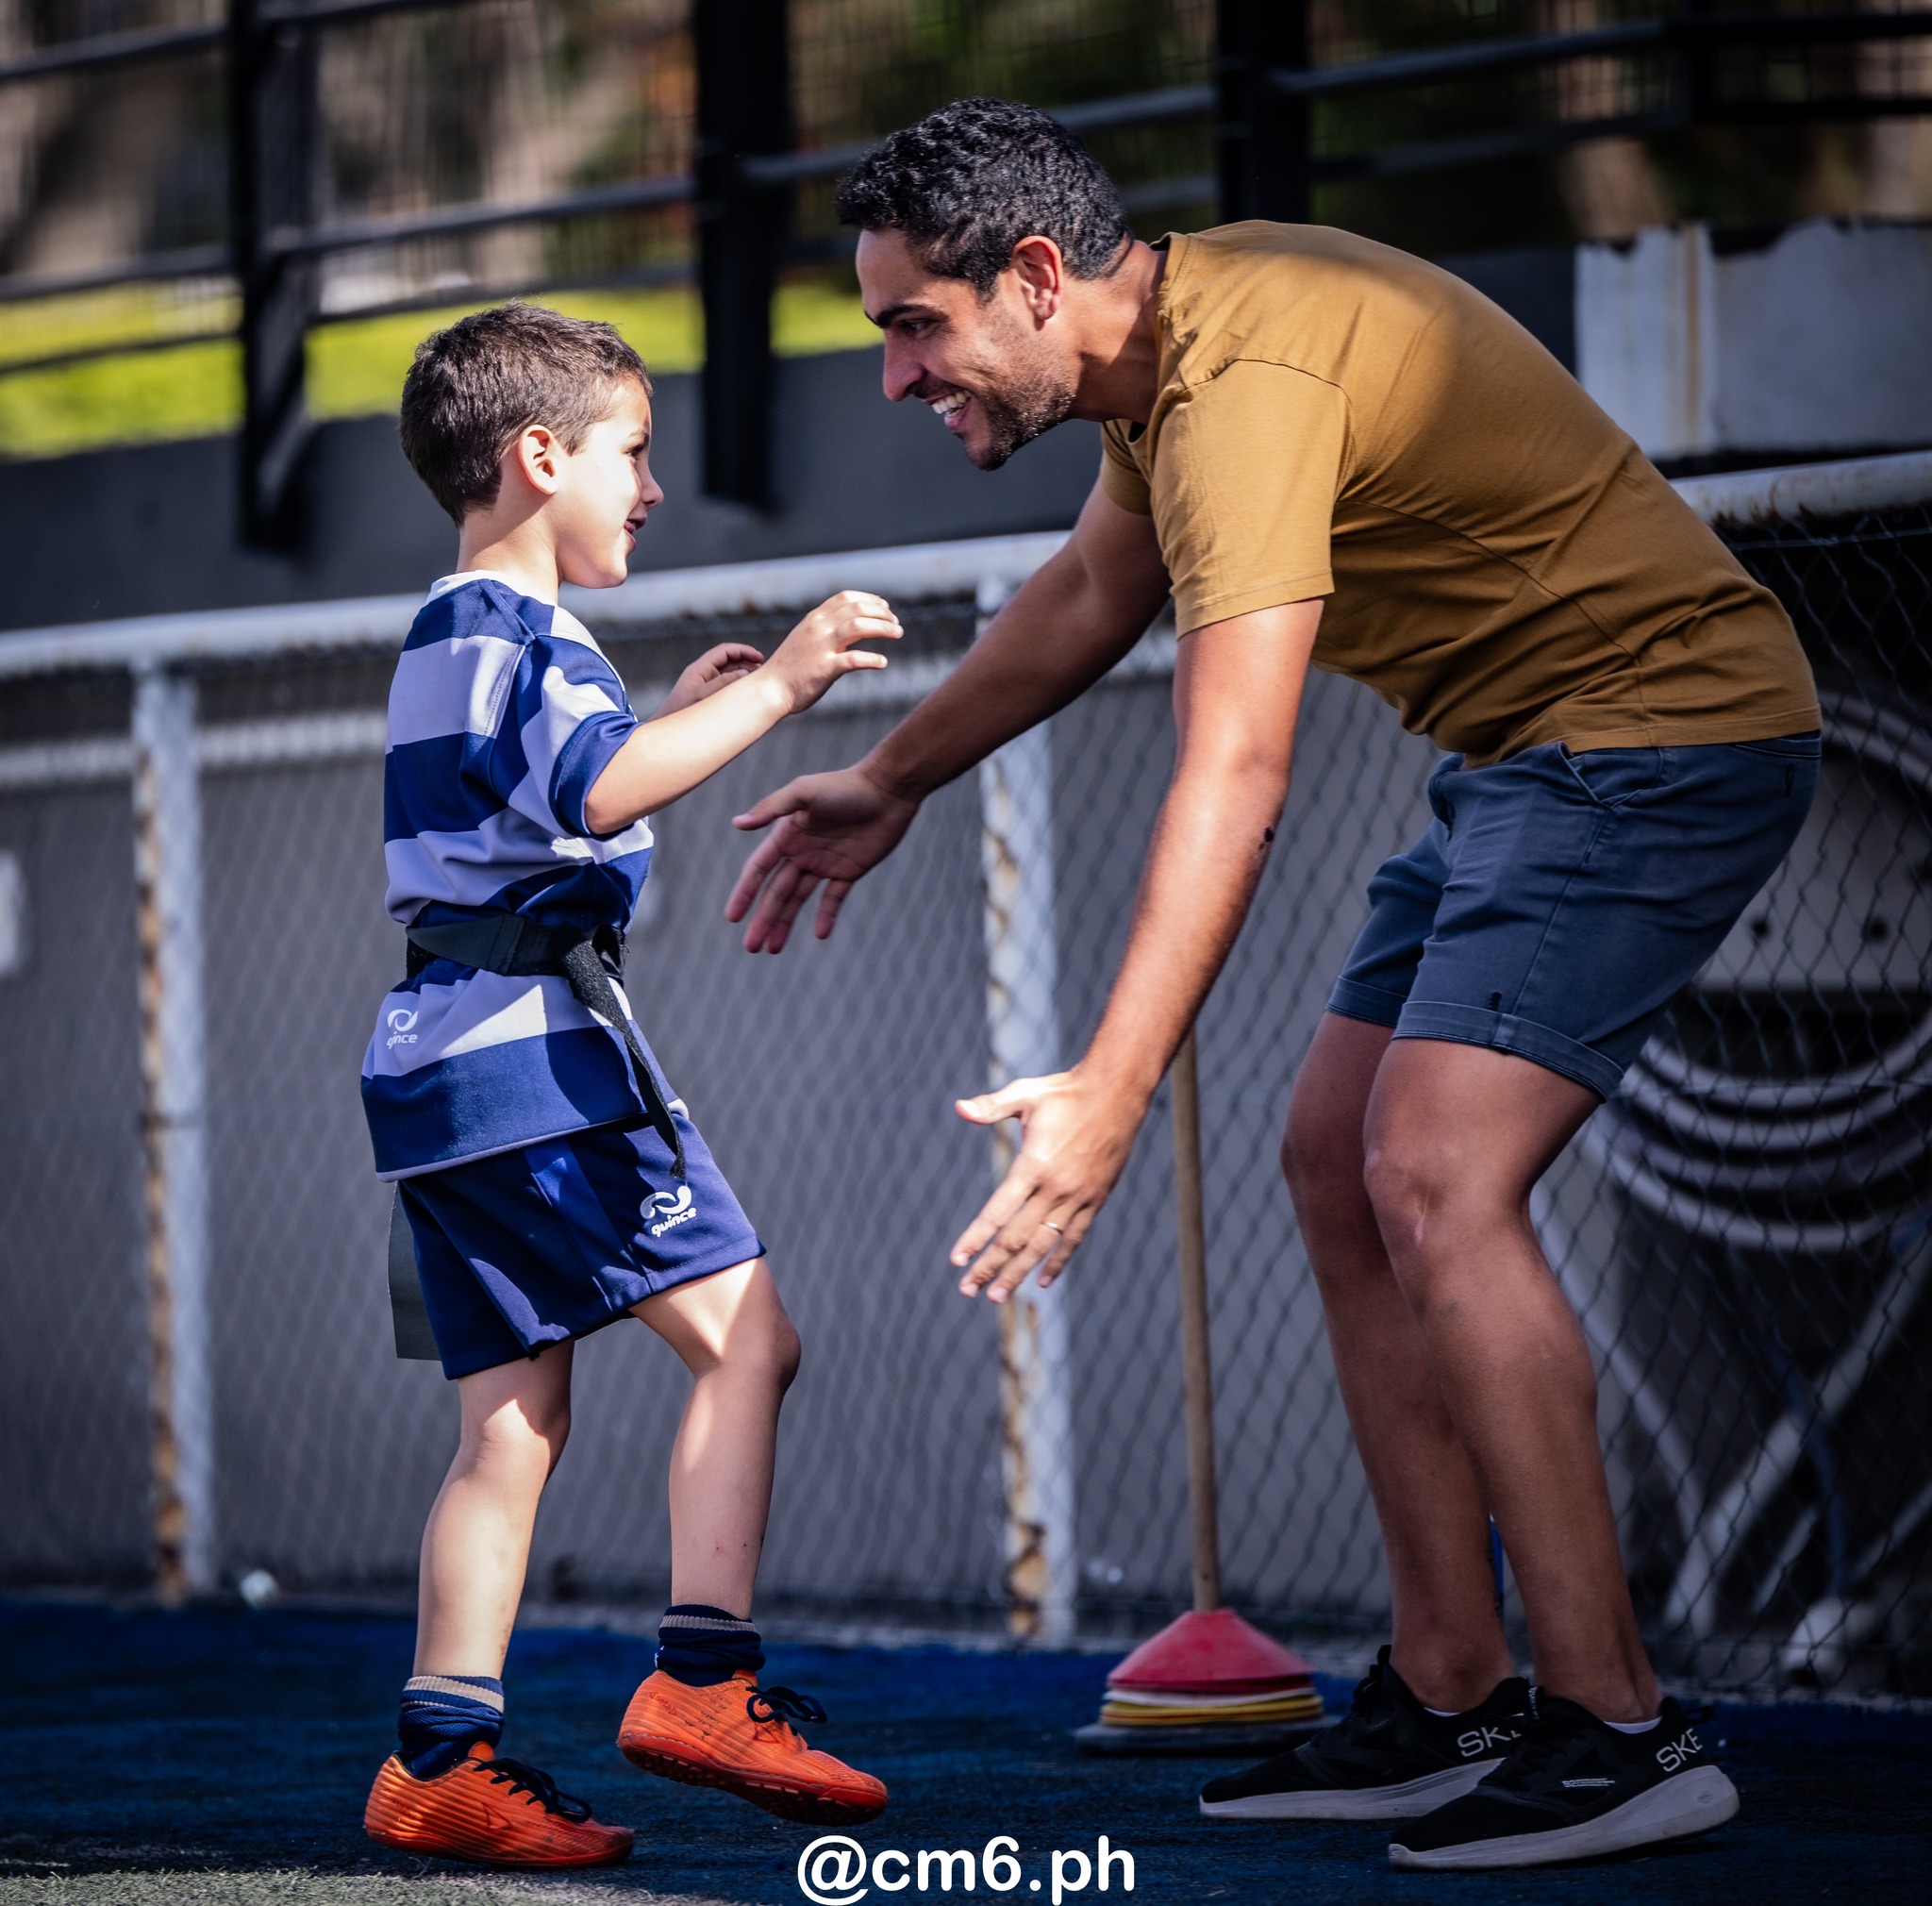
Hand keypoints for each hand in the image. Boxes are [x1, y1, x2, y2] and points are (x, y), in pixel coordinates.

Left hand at [655, 642, 763, 716]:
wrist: (667, 731)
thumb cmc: (681, 713)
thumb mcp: (704, 697)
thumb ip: (724, 683)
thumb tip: (745, 673)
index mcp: (699, 669)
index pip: (724, 651)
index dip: (743, 651)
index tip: (760, 657)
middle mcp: (702, 674)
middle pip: (728, 660)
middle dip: (746, 661)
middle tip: (763, 668)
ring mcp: (704, 684)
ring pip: (728, 672)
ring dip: (743, 672)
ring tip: (759, 678)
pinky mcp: (706, 696)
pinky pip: (725, 685)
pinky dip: (738, 684)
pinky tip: (748, 690)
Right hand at [726, 764, 920, 951]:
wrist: (888, 789)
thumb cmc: (844, 786)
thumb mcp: (804, 792)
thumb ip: (771, 809)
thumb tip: (737, 823)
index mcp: (786, 835)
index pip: (758, 871)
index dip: (744, 894)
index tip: (732, 918)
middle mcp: (801, 852)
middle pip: (776, 893)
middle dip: (762, 919)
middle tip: (750, 947)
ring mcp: (825, 863)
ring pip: (799, 900)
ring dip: (784, 923)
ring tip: (772, 949)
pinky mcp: (849, 870)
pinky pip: (833, 899)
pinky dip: (826, 916)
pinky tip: (819, 934)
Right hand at [765, 590, 901, 715]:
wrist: (769, 689)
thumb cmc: (790, 668)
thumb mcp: (805, 639)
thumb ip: (825, 630)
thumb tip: (849, 626)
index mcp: (814, 619)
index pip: (846, 598)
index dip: (869, 599)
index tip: (885, 606)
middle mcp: (818, 628)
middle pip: (857, 609)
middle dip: (882, 613)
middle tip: (897, 623)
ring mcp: (821, 648)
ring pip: (858, 627)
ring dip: (883, 628)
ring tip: (898, 633)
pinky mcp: (824, 669)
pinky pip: (853, 660)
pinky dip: (871, 659)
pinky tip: (883, 662)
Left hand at [949, 1068, 1146, 1302]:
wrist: (1117, 1092)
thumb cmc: (1065, 1092)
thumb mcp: (1025, 1094)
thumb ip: (990, 1107)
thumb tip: (958, 1108)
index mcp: (1034, 1165)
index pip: (998, 1212)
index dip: (975, 1238)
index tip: (957, 1260)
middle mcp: (1056, 1188)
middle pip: (1017, 1238)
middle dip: (990, 1266)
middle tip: (968, 1290)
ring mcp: (1078, 1197)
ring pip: (1044, 1245)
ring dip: (1019, 1273)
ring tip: (997, 1295)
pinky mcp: (1095, 1199)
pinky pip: (1074, 1237)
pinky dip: (1058, 1260)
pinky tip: (1043, 1279)